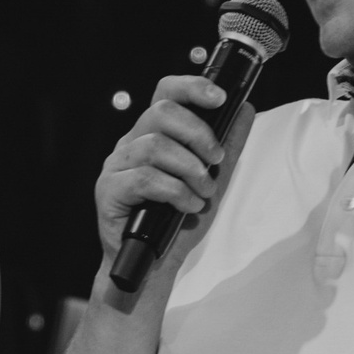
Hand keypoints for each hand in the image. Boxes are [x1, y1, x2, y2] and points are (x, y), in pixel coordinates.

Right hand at [94, 75, 251, 273]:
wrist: (153, 266)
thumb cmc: (175, 223)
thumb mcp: (212, 180)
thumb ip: (228, 147)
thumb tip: (245, 110)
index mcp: (151, 135)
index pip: (166, 93)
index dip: (192, 88)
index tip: (220, 98)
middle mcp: (130, 144)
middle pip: (160, 111)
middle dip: (197, 133)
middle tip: (215, 158)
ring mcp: (116, 166)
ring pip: (154, 145)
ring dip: (189, 168)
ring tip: (203, 191)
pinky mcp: (108, 190)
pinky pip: (145, 179)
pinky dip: (175, 192)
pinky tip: (188, 205)